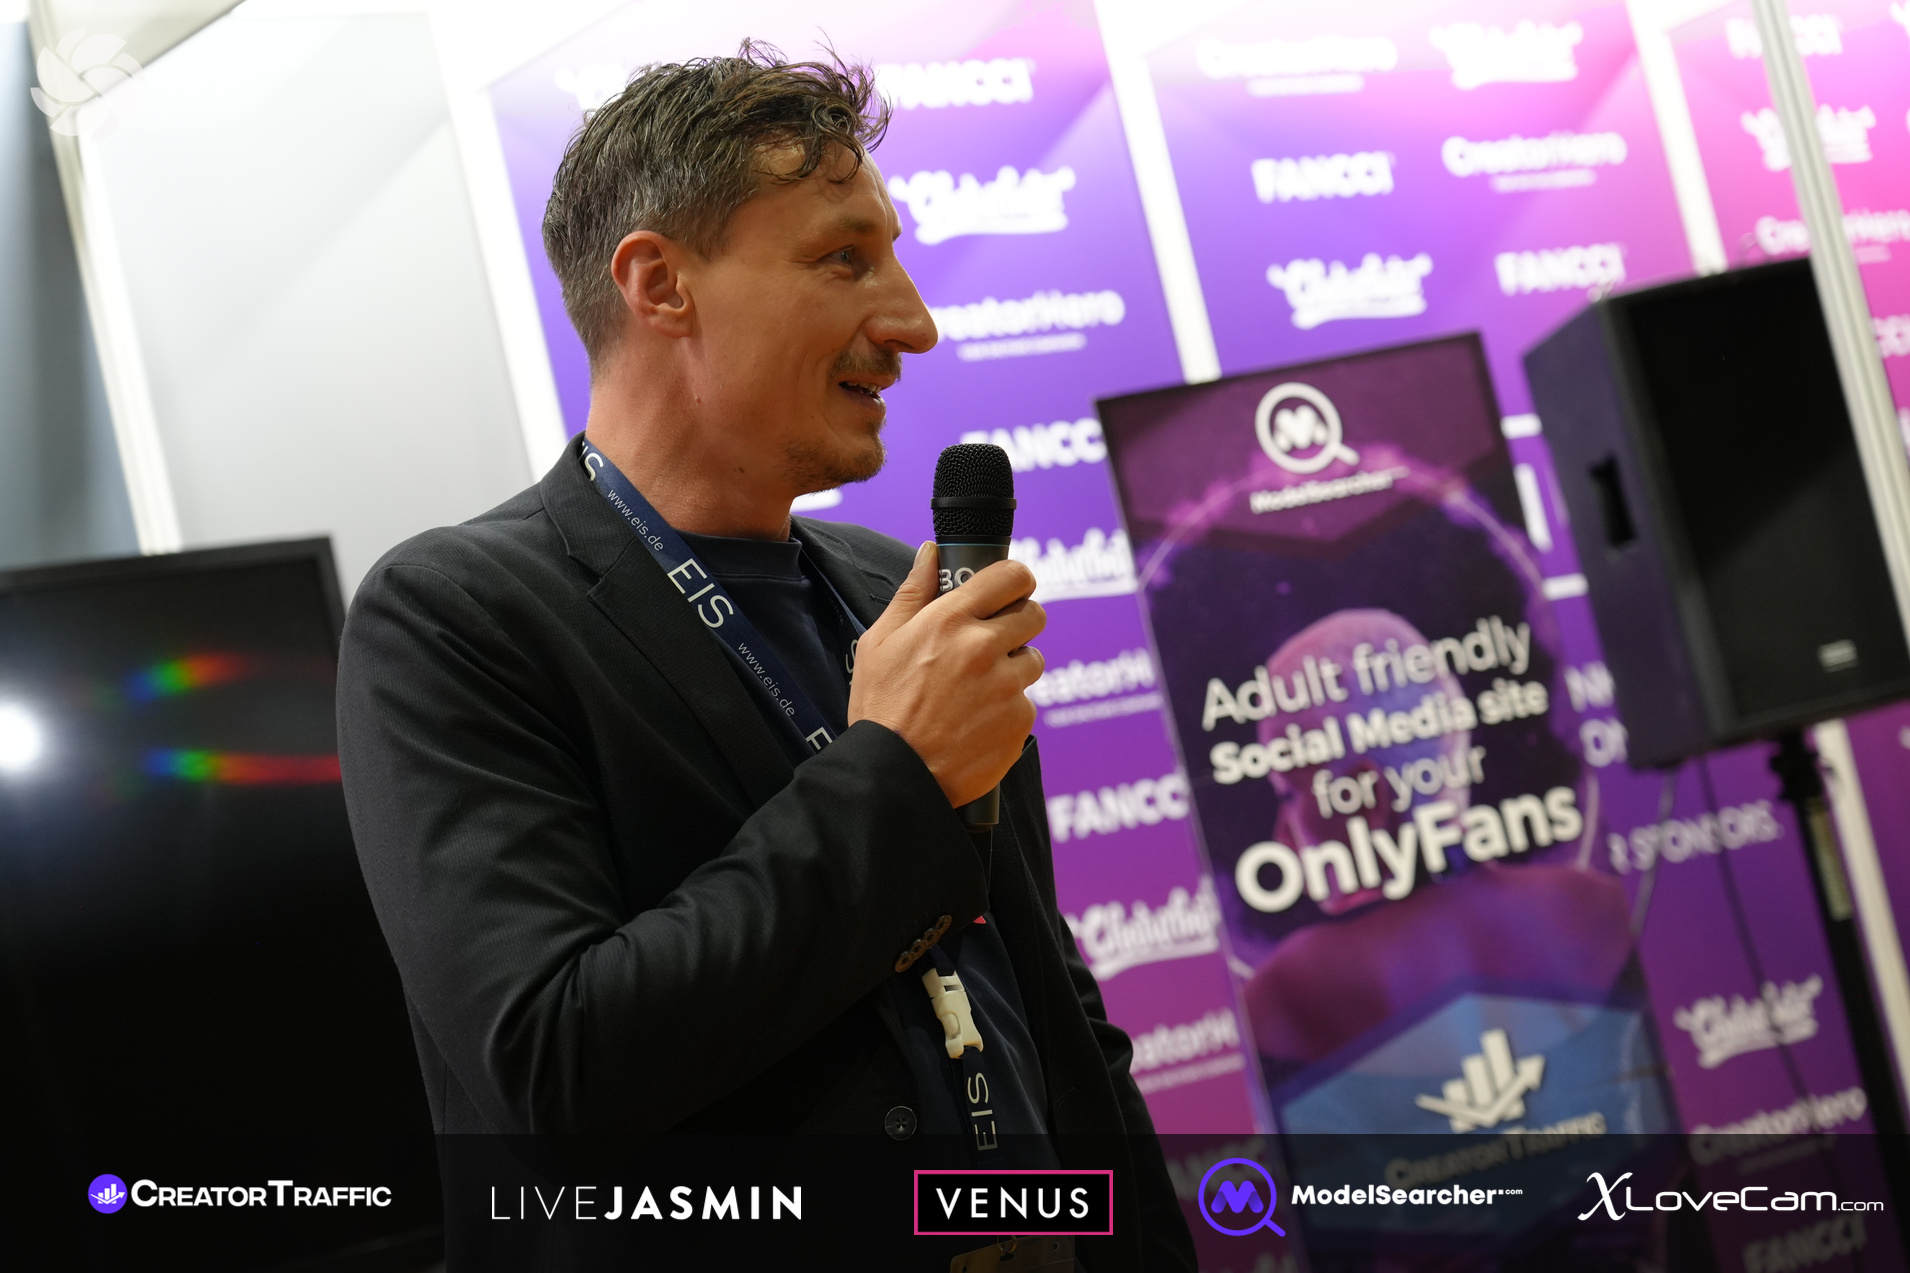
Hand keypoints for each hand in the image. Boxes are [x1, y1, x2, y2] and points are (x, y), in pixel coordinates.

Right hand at [848, 543, 1044, 806]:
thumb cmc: (881, 710)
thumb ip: (912, 593)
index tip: (1011, 589)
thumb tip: (931, 553)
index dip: (1016, 580)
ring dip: (1013, 669)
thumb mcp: (879, 642)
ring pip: (1033, 661)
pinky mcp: (1019, 721)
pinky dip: (1008, 710)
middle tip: (994, 641)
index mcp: (949, 620)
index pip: (1011, 576)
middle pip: (1034, 615)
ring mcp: (1006, 686)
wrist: (894, 776)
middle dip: (1018, 623)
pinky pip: (1026, 703)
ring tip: (977, 690)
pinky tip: (977, 721)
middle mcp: (983, 647)